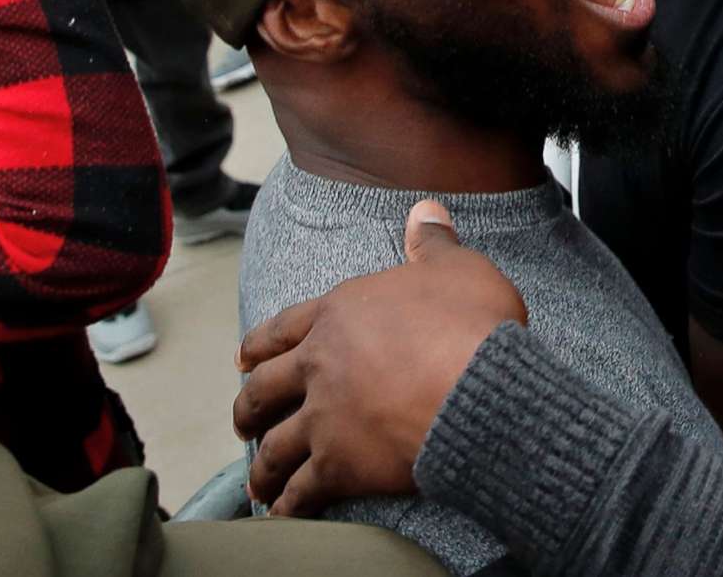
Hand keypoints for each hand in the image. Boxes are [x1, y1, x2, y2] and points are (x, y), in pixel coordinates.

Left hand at [235, 201, 527, 516]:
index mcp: (340, 314)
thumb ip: (433, 243)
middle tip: (242, 421)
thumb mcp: (458, 269)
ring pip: (274, 446)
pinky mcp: (338, 464)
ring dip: (261, 466)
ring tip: (257, 481)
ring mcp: (324, 417)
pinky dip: (290, 504)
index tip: (243, 359)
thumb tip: (426, 210)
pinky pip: (302, 490)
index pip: (282, 328)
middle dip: (248, 408)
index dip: (259, 345)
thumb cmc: (472, 324)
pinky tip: (284, 512)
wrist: (480, 388)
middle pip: (263, 389)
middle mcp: (319, 365)